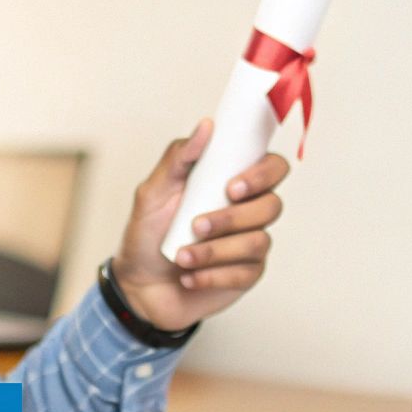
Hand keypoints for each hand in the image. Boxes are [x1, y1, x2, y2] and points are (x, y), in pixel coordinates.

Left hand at [111, 118, 290, 331]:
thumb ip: (178, 158)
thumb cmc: (147, 235)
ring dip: (216, 250)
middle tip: (197, 226)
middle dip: (232, 218)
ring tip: (182, 256)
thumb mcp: (152, 193)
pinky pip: (246, 272)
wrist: (138, 286)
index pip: (272, 167)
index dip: (263, 174)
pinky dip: (213, 274)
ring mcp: (249, 244)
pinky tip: (190, 276)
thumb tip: (206, 125)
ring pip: (258, 242)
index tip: (232, 187)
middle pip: (271, 205)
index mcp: (231, 182)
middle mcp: (248, 211)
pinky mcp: (246, 275)